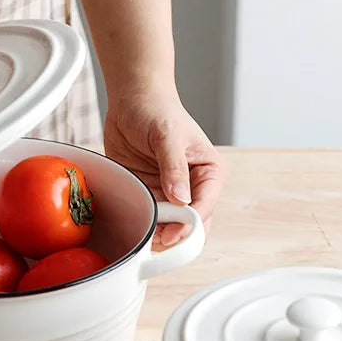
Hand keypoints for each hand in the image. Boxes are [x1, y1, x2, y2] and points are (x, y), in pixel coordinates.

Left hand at [103, 85, 223, 245]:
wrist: (132, 101)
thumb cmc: (156, 110)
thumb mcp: (167, 135)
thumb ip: (174, 167)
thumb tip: (181, 198)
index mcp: (209, 173)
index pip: (204, 208)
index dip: (189, 224)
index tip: (172, 232)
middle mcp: (194, 188)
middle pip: (192, 226)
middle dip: (176, 236)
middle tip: (156, 239)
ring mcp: (172, 196)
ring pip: (173, 229)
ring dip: (159, 235)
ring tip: (144, 234)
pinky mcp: (152, 197)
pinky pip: (153, 222)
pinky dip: (146, 228)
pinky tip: (137, 228)